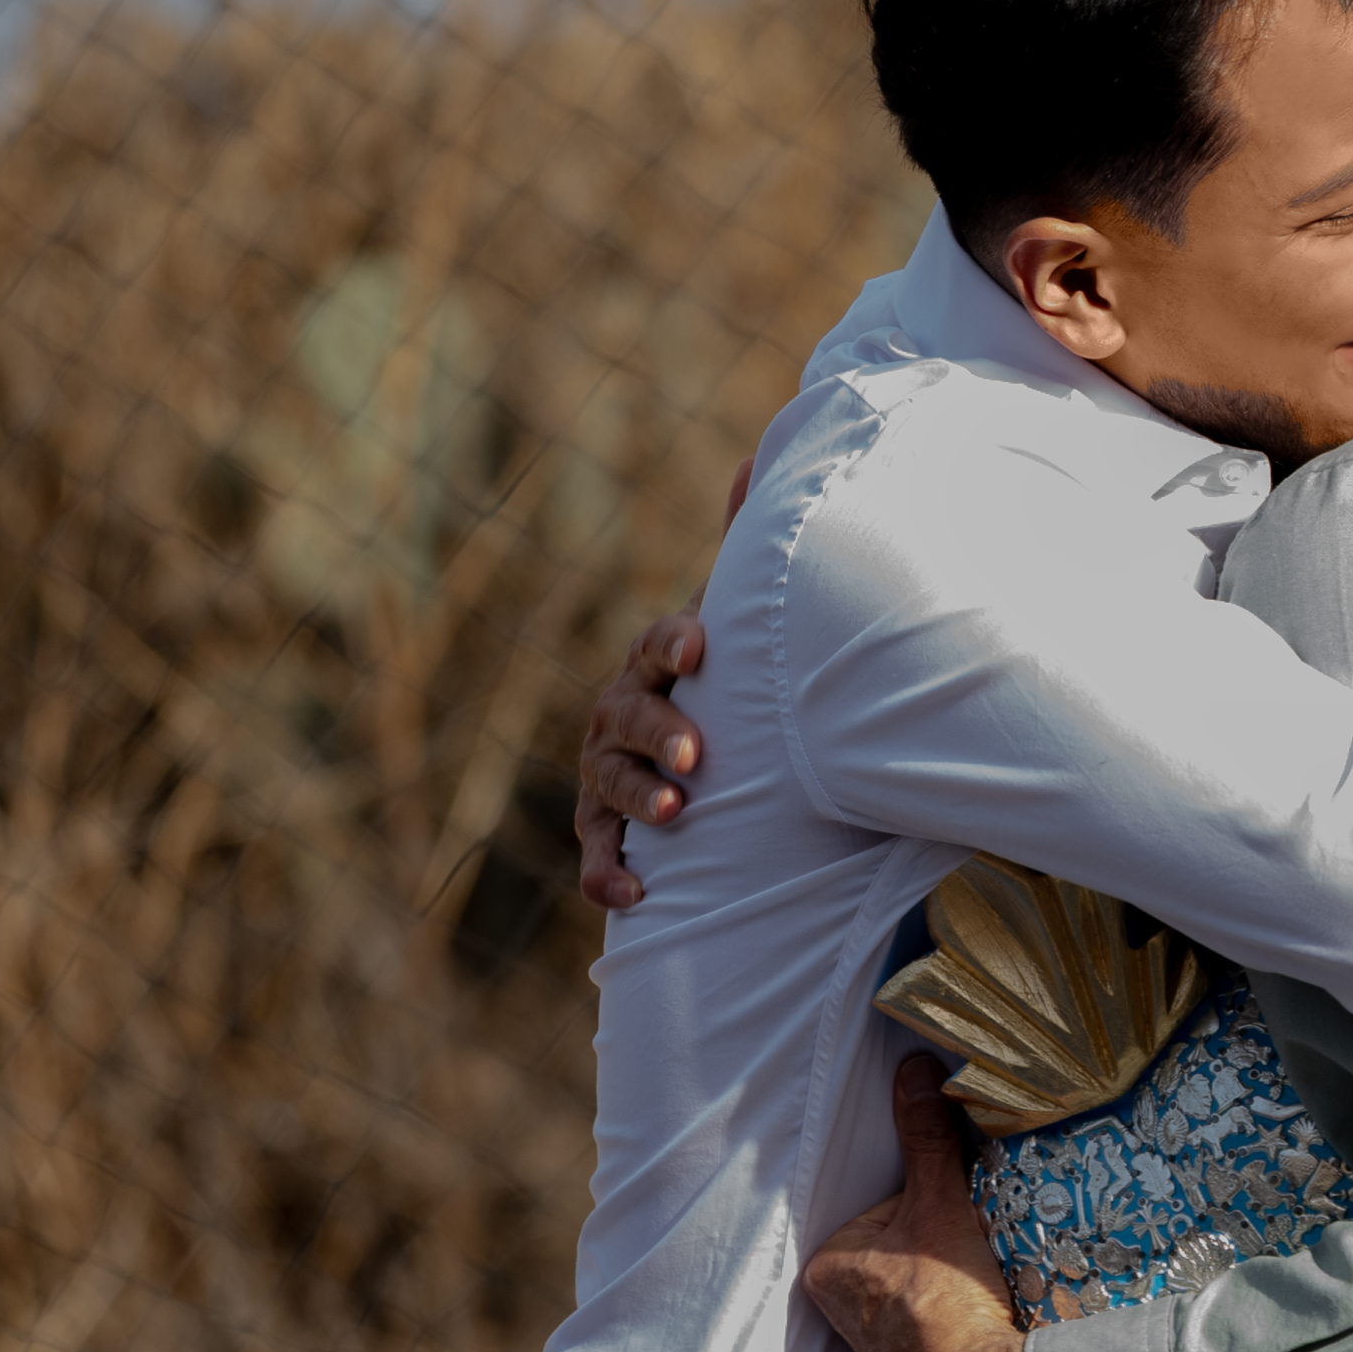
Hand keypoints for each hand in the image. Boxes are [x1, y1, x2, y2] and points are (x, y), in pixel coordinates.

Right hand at [572, 459, 755, 907]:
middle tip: (696, 754)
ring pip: (608, 785)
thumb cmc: (724, 678)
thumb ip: (743, 545)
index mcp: (658, 660)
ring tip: (676, 815)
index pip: (659, 644)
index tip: (700, 646)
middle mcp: (620, 712)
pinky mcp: (603, 830)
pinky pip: (594, 857)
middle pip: (628, 717)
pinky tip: (637, 897)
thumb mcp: (736, 618)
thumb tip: (758, 454)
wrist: (703, 754)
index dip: (675, 643)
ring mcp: (604, 772)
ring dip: (638, 798)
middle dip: (658, 732)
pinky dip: (608, 878)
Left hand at [802, 1055, 1037, 1351]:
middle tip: (972, 1243)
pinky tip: (990, 1307)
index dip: (928, 1197)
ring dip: (960, 1270)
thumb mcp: (938, 1204)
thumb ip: (927, 1138)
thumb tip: (917, 1069)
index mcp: (828, 1266)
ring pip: (929, 1276)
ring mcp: (882, 1344)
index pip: (883, 1204)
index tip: (956, 1209)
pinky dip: (968, 1305)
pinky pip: (946, 1315)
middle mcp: (844, 1310)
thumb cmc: (944, 1302)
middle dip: (941, 1235)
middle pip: (906, 1240)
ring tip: (986, 1274)